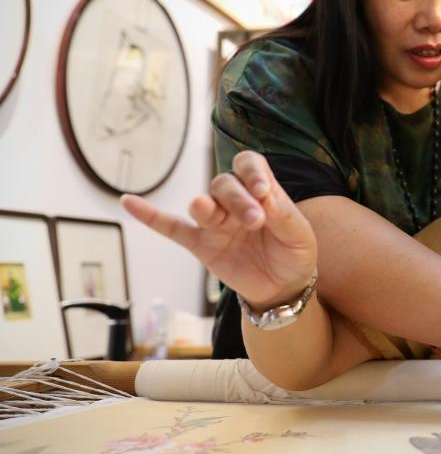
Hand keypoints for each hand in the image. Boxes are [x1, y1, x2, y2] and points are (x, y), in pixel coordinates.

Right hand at [121, 151, 316, 307]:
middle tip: (254, 221)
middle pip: (224, 184)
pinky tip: (129, 201)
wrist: (283, 289)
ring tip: (212, 214)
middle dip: (237, 199)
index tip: (263, 190)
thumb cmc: (294, 254)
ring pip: (202, 203)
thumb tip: (263, 192)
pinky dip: (150, 216)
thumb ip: (283, 213)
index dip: (252, 172)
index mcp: (261, 192)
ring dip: (206, 206)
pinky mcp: (200, 244)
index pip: (249, 165)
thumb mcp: (299, 235)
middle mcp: (234, 202)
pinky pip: (170, 227)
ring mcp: (215, 223)